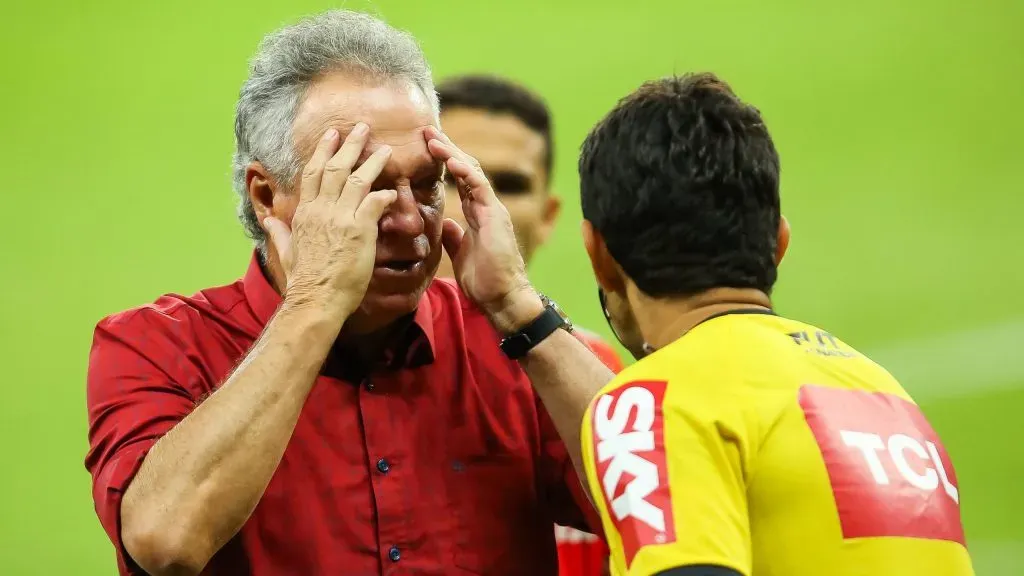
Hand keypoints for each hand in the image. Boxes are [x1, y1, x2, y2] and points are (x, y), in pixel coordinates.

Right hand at [264, 123, 396, 315]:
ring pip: (358, 180)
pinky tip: (394, 191)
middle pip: (336, 168)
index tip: (332, 135)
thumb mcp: (286, 251)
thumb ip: (278, 231)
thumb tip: (268, 218)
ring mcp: (341, 218)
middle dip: (349, 144)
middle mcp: (322, 210)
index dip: (324, 152)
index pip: (313, 173)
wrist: (316, 300)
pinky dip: (386, 194)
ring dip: (372, 162)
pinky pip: (375, 203)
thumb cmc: (303, 281)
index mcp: (305, 213)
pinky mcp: (360, 231)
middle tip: (361, 127)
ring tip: (385, 149)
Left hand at [424, 126, 543, 333]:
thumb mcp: (461, 254)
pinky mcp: (495, 216)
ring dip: (452, 153)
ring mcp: (493, 209)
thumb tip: (443, 224)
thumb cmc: (485, 280)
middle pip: (467, 169)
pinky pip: (479, 186)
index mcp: (478, 214)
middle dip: (447, 149)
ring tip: (433, 139)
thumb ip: (453, 236)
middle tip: (427, 132)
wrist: (503, 297)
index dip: (445, 162)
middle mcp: (487, 206)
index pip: (461, 180)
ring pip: (472, 171)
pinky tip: (450, 159)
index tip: (426, 147)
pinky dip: (465, 170)